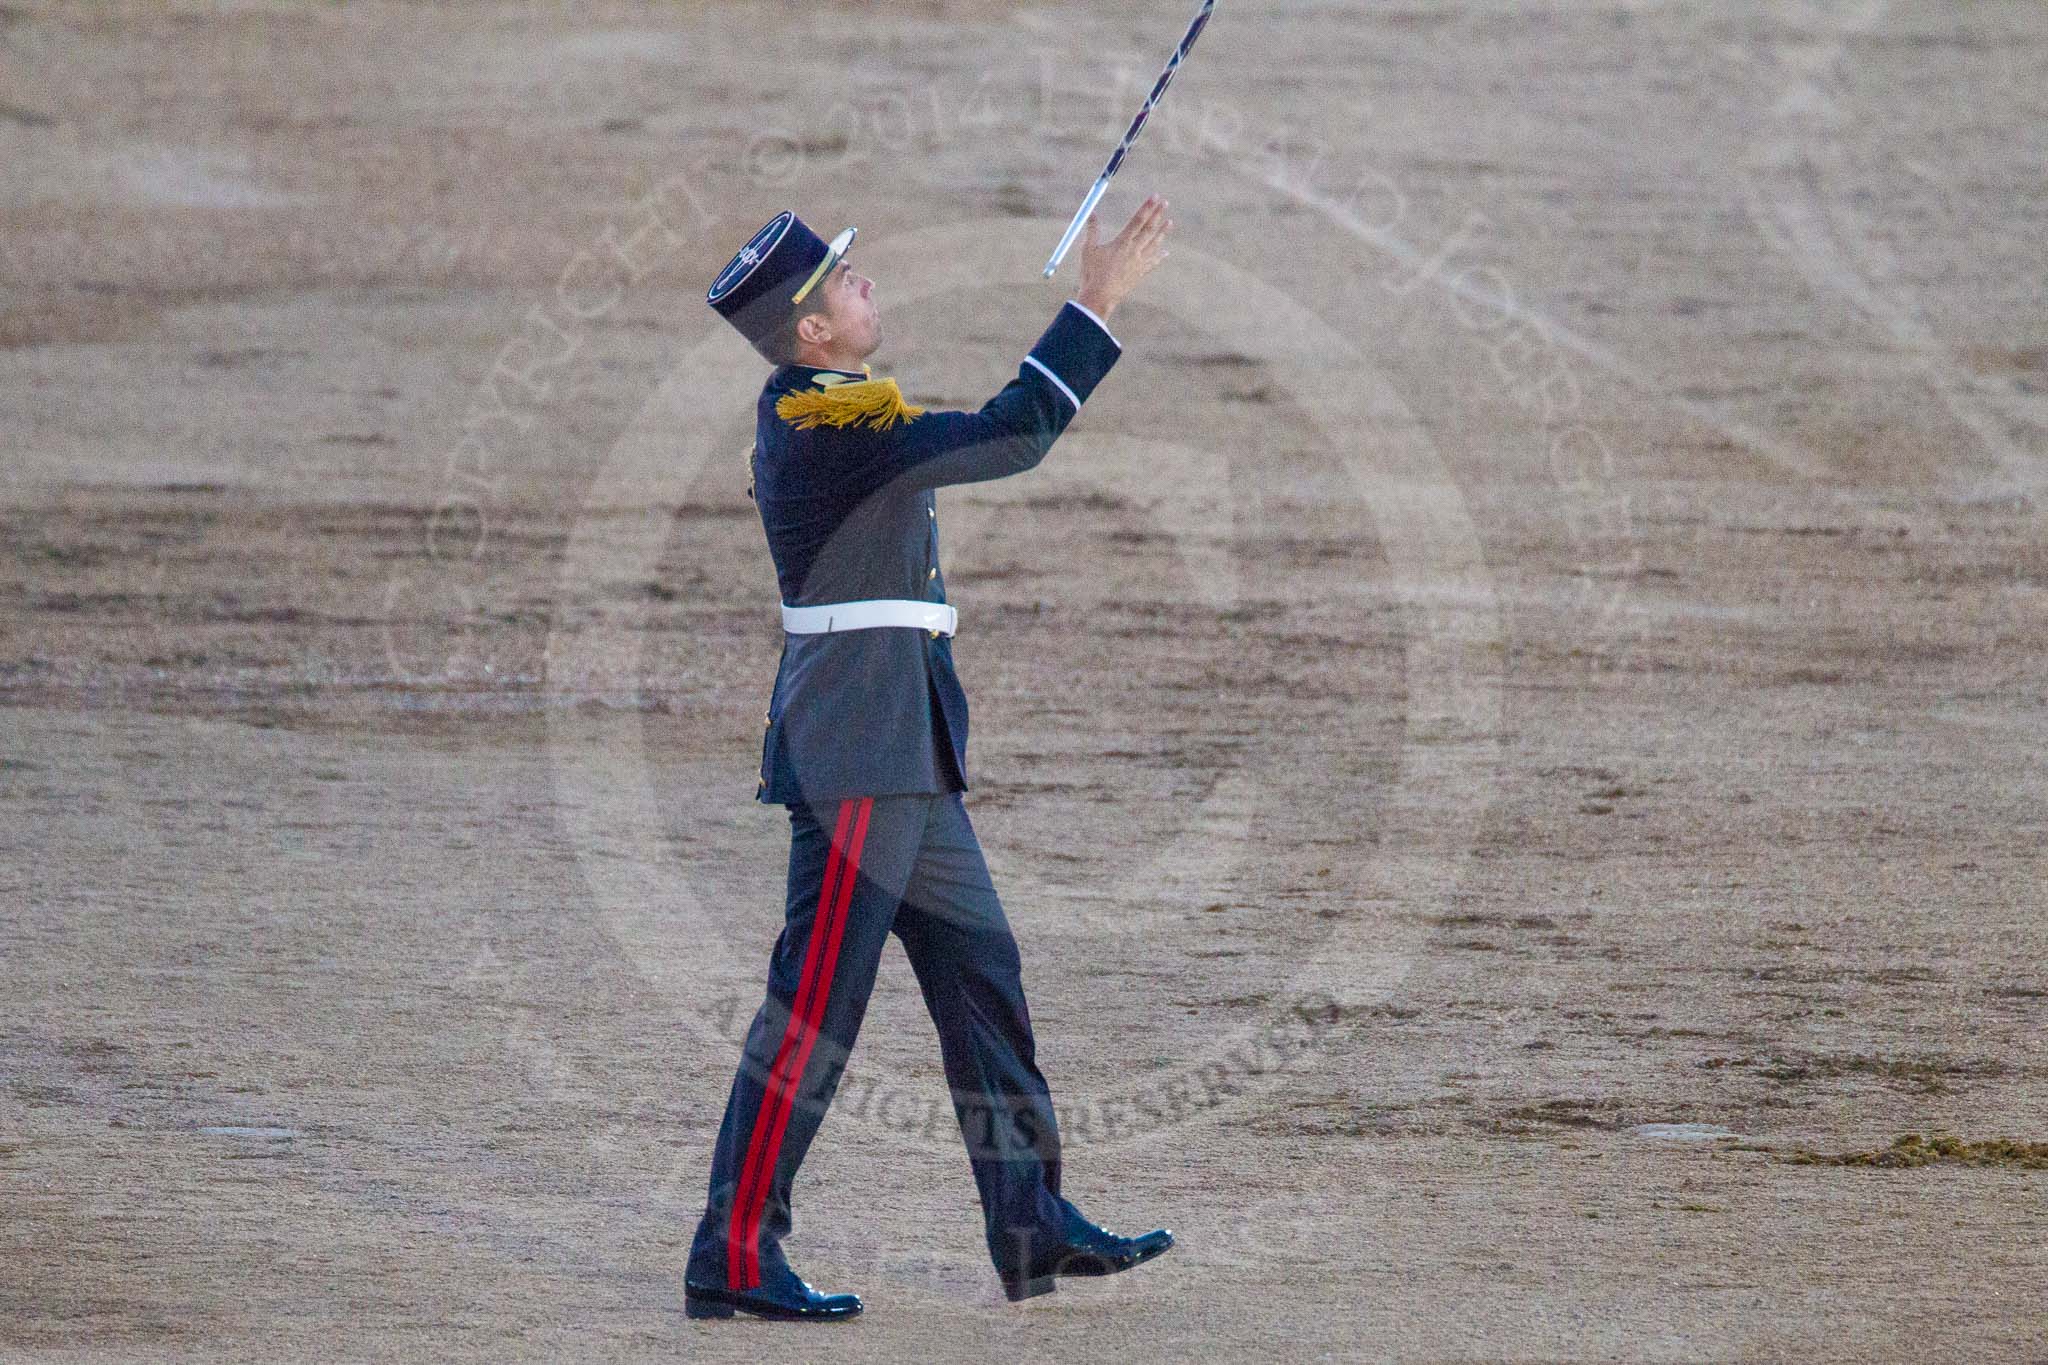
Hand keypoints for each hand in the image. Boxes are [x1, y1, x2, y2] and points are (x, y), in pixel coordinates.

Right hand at [1075, 193, 1171, 318]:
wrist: (1100, 298)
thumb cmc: (1092, 273)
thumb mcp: (1088, 249)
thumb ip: (1092, 230)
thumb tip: (1092, 213)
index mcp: (1122, 243)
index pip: (1137, 220)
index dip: (1147, 207)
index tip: (1154, 197)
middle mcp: (1134, 251)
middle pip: (1149, 229)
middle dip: (1158, 214)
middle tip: (1166, 203)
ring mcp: (1139, 263)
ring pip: (1154, 244)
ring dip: (1162, 233)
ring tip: (1170, 222)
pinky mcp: (1139, 274)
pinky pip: (1152, 263)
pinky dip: (1159, 257)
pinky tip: (1165, 253)